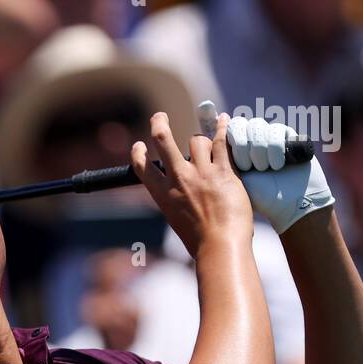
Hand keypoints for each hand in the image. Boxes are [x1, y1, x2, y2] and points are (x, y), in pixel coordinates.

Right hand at [130, 111, 253, 257]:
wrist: (220, 246)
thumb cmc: (200, 242)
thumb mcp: (178, 222)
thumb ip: (176, 204)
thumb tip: (180, 198)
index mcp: (163, 195)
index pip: (142, 166)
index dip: (138, 152)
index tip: (139, 145)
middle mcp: (178, 179)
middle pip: (162, 140)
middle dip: (158, 124)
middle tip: (159, 117)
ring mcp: (201, 173)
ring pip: (196, 140)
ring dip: (201, 141)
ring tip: (208, 142)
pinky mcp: (223, 172)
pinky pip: (221, 143)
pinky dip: (222, 129)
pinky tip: (224, 120)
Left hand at [225, 116, 334, 234]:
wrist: (291, 206)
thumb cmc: (260, 198)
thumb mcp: (233, 182)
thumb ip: (217, 165)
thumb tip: (201, 153)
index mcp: (235, 149)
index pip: (223, 131)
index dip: (222, 135)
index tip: (224, 151)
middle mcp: (252, 139)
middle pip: (238, 124)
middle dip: (239, 143)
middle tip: (245, 166)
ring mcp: (269, 137)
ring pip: (255, 126)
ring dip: (257, 149)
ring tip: (263, 169)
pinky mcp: (289, 137)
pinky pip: (276, 131)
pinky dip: (275, 148)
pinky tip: (277, 166)